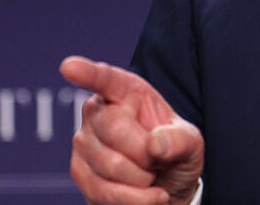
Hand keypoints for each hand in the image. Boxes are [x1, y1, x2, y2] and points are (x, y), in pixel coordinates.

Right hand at [60, 56, 203, 204]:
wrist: (164, 186)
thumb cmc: (174, 154)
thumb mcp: (191, 143)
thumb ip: (179, 140)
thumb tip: (155, 144)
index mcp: (127, 92)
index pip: (106, 79)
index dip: (88, 73)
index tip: (69, 67)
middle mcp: (98, 111)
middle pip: (114, 128)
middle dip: (146, 153)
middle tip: (158, 160)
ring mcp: (84, 142)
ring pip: (110, 164)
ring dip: (142, 179)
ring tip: (152, 176)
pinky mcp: (79, 172)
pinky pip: (104, 191)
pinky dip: (133, 199)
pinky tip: (149, 196)